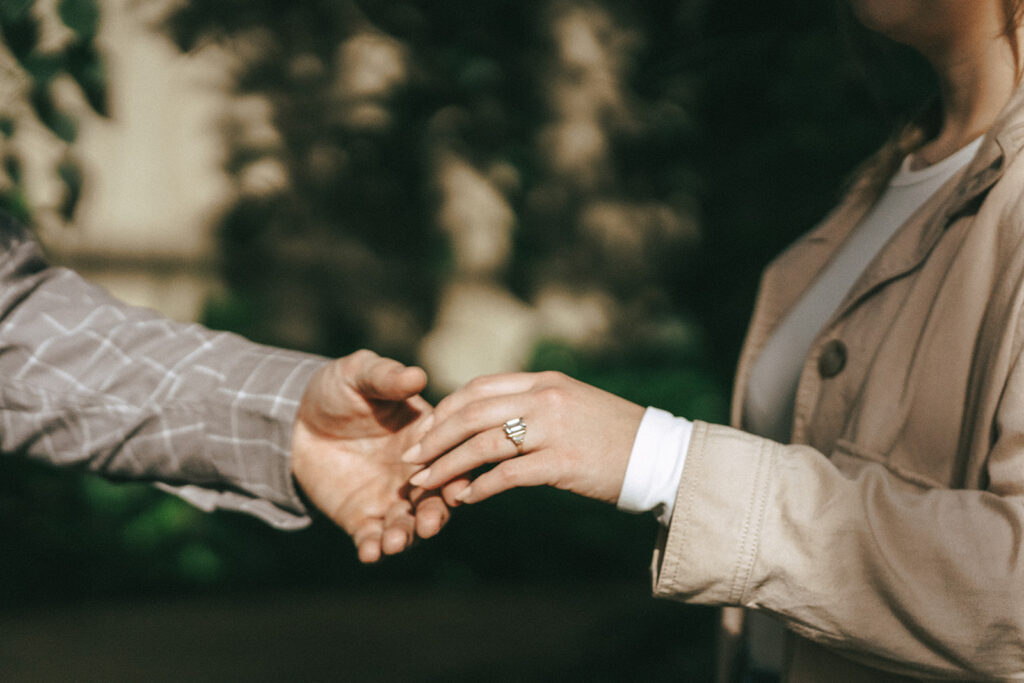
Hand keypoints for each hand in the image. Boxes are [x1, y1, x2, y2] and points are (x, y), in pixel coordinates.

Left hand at [290, 349, 448, 562]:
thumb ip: (386, 377)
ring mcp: (390, 498)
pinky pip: (372, 537)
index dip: (456, 474)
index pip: (449, 458)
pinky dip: (374, 548)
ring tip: (394, 543)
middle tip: (428, 525)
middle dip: (435, 515)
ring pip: (407, 525)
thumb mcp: (359, 375)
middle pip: (434, 500)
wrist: (298, 418)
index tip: (456, 489)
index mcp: (424, 439)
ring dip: (405, 537)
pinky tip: (370, 553)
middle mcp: (414, 473)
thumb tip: (416, 374)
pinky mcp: (362, 517)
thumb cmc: (338, 389)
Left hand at [402, 371, 645, 504]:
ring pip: (483, 444)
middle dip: (434, 437)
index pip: (479, 388)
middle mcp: (545, 399)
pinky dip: (481, 488)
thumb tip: (487, 418)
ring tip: (425, 483)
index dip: (445, 410)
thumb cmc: (612, 434)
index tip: (423, 431)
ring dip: (448, 465)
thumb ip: (531, 404)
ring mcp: (554, 429)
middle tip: (410, 459)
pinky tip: (465, 501)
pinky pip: (508, 475)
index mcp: (544, 381)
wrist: (659, 455)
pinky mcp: (562, 462)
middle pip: (472, 413)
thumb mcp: (571, 403)